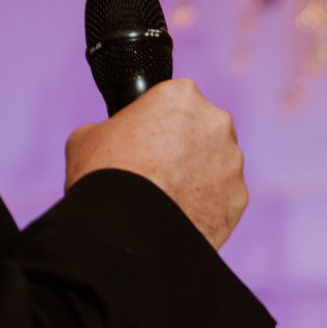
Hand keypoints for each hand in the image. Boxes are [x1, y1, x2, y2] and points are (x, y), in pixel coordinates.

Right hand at [65, 79, 247, 248]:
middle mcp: (215, 122)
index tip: (147, 139)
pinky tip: (181, 217)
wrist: (126, 231)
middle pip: (202, 130)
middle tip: (158, 171)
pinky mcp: (238, 199)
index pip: (174, 101)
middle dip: (185, 147)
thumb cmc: (105, 176)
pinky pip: (222, 199)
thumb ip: (113, 128)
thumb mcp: (88, 137)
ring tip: (168, 199)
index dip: (158, 121)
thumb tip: (114, 137)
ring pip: (216, 165)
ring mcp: (232, 162)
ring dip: (199, 177)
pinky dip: (206, 207)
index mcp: (181, 96)